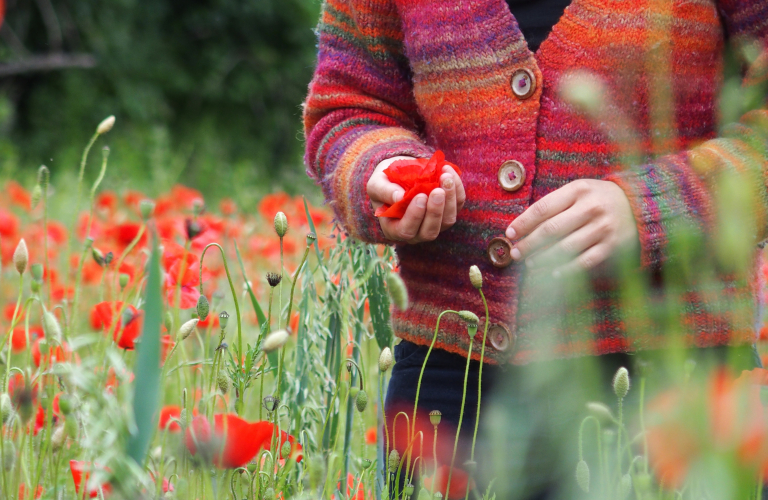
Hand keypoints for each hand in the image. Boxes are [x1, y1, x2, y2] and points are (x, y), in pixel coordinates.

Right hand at [367, 156, 464, 242]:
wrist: (401, 173)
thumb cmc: (385, 181)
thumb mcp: (377, 183)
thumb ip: (384, 190)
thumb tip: (399, 197)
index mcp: (394, 229)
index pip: (405, 231)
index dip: (414, 217)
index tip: (420, 196)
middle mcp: (416, 232)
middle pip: (429, 232)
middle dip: (435, 211)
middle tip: (437, 190)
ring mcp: (434, 223)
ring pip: (447, 220)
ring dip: (450, 199)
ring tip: (445, 177)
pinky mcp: (448, 211)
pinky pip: (457, 205)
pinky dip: (456, 189)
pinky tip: (449, 172)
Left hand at [505, 179, 637, 275]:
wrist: (641, 205)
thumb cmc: (598, 199)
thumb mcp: (579, 191)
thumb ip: (555, 204)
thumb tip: (522, 226)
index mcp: (578, 190)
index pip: (542, 208)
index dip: (523, 223)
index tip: (509, 233)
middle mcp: (590, 208)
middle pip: (551, 230)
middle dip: (529, 243)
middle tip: (515, 252)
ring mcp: (602, 228)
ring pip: (565, 248)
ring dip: (543, 258)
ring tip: (530, 263)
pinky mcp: (611, 246)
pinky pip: (584, 261)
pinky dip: (566, 269)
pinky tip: (552, 272)